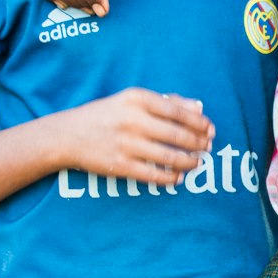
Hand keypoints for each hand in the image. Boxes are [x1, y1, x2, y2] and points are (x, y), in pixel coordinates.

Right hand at [60, 89, 212, 184]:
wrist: (67, 135)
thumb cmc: (106, 115)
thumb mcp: (132, 100)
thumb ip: (167, 101)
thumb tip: (199, 108)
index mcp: (137, 99)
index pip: (178, 111)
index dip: (199, 122)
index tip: (210, 129)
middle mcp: (132, 120)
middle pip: (178, 135)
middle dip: (199, 143)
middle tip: (208, 147)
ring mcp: (126, 144)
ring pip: (170, 156)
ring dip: (189, 162)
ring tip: (198, 162)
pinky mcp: (120, 165)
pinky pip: (154, 175)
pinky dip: (171, 178)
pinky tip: (179, 177)